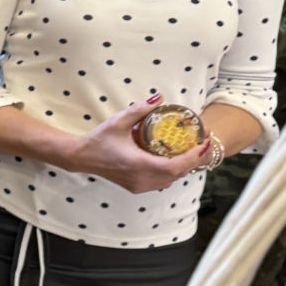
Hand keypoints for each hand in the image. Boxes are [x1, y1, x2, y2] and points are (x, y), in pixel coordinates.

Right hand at [64, 95, 210, 193]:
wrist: (81, 157)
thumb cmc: (98, 140)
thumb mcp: (118, 121)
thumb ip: (140, 109)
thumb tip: (159, 98)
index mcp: (139, 164)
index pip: (175, 165)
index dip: (193, 156)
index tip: (204, 143)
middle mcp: (141, 179)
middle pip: (178, 174)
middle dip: (194, 159)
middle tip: (204, 142)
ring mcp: (140, 185)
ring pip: (172, 180)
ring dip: (184, 167)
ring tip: (193, 150)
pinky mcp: (137, 187)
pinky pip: (162, 182)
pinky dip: (172, 172)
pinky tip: (175, 160)